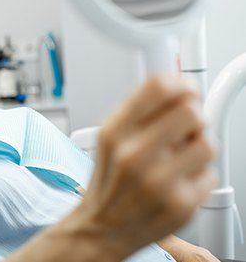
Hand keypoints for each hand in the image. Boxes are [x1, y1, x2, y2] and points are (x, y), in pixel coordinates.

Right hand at [69, 75, 216, 259]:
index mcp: (114, 133)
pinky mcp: (181, 205)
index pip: (159, 87)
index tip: (185, 90)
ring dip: (198, 148)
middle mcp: (134, 155)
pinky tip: (178, 182)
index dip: (180, 84)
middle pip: (191, 111)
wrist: (102, 228)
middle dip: (193, 117)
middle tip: (185, 128)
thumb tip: (176, 84)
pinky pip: (210, 174)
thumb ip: (139, 110)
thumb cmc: (109, 181)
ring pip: (207, 144)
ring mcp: (159, 182)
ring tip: (180, 159)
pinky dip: (199, 177)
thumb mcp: (109, 138)